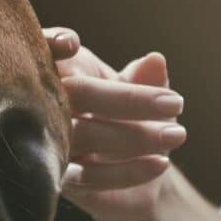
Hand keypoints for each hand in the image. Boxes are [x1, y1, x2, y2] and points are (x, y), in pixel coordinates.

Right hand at [43, 28, 186, 220]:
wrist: (133, 169)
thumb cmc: (128, 115)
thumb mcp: (140, 91)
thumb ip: (145, 77)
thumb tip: (155, 60)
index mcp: (58, 70)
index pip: (45, 49)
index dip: (52, 41)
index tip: (74, 44)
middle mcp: (44, 104)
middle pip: (77, 93)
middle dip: (128, 99)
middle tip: (176, 103)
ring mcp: (47, 142)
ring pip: (84, 135)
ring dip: (134, 136)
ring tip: (176, 134)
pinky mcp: (59, 179)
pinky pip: (88, 176)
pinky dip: (127, 171)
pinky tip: (160, 163)